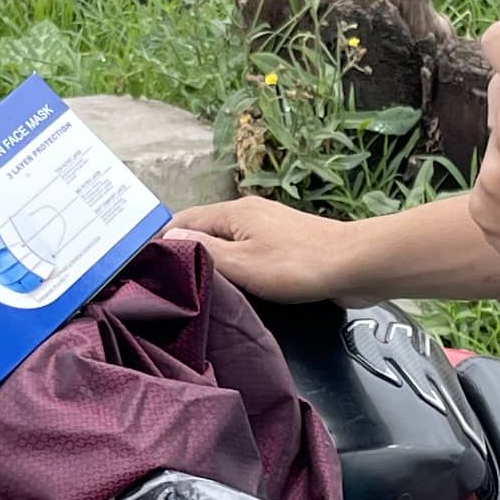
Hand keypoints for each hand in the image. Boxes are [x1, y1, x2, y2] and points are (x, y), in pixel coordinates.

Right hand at [171, 193, 373, 305]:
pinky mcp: (287, 246)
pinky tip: (234, 287)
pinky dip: (235, 267)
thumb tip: (168, 241)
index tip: (143, 264)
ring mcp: (269, 229)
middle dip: (184, 251)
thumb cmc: (298, 264)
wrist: (356, 265)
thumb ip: (202, 251)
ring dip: (211, 260)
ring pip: (227, 243)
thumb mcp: (241, 263)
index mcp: (233, 212)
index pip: (183, 220)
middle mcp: (249, 214)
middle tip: (165, 280)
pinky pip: (249, 253)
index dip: (161, 241)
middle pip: (204, 230)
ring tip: (194, 286)